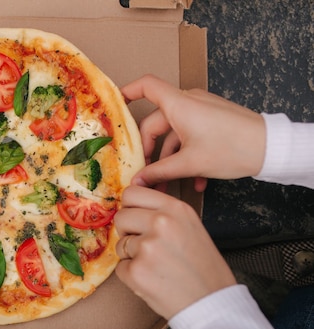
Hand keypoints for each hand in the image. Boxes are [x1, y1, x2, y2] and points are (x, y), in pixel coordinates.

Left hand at [114, 186, 235, 318]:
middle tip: (146, 246)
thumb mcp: (191, 227)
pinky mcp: (136, 271)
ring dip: (132, 256)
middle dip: (127, 232)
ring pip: (120, 244)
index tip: (136, 219)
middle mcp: (160, 223)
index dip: (130, 207)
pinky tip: (154, 280)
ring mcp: (147, 247)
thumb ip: (163, 215)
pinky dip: (132, 276)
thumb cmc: (203, 268)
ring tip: (157, 266)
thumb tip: (132, 209)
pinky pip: (120, 267)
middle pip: (121, 216)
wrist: (213, 303)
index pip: (132, 192)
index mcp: (176, 209)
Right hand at [121, 75, 265, 191]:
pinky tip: (193, 181)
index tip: (114, 107)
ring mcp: (200, 111)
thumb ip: (159, 172)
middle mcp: (188, 103)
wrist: (270, 148)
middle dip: (149, 150)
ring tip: (169, 186)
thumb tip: (136, 182)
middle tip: (145, 174)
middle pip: (155, 122)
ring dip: (169, 160)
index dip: (127, 92)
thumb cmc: (231, 148)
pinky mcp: (211, 120)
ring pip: (173, 134)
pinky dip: (186, 156)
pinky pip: (189, 136)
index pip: (146, 86)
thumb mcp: (190, 163)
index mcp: (179, 105)